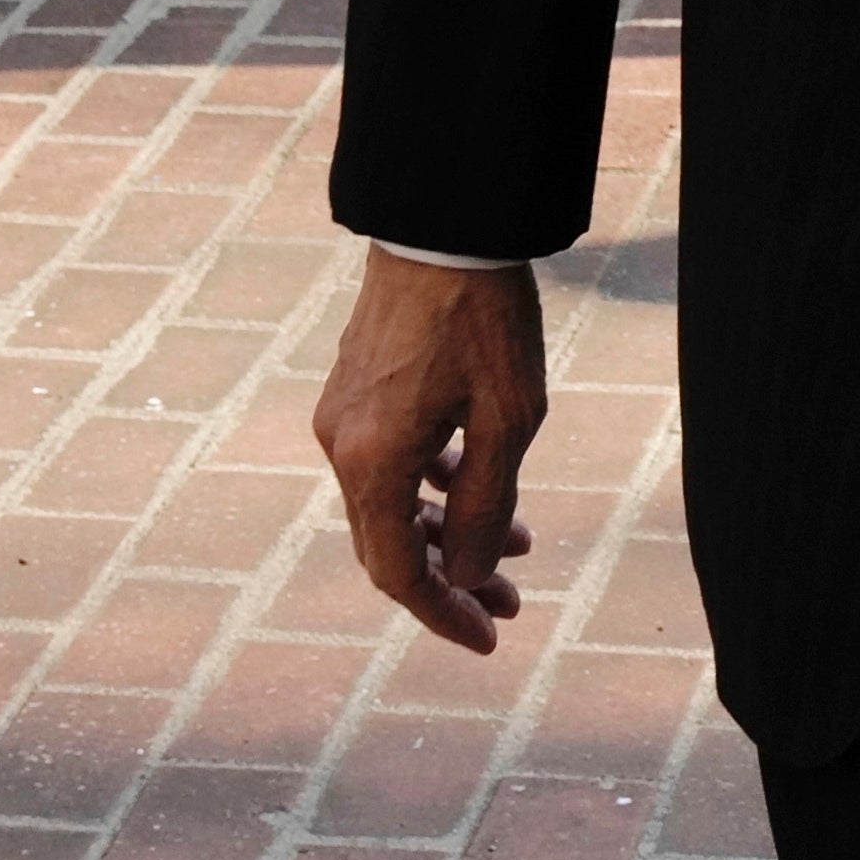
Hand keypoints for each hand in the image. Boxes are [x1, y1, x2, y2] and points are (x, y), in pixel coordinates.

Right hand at [313, 253, 544, 653]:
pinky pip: (385, 461)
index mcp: (372, 462)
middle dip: (450, 580)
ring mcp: (342, 414)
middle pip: (389, 544)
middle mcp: (342, 444)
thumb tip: (467, 577)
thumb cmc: (482, 317)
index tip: (491, 636)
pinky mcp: (354, 387)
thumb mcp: (506, 421)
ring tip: (517, 545)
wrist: (442, 223)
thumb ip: (485, 508)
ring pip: (389, 502)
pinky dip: (429, 486)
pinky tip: (473, 485)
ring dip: (446, 532)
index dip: (444, 614)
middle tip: (510, 602)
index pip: (399, 573)